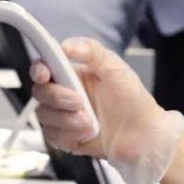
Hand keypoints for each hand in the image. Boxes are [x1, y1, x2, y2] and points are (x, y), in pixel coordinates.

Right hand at [31, 38, 183, 183]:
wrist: (144, 135)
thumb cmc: (132, 100)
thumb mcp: (116, 68)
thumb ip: (92, 51)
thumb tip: (67, 45)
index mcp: (72, 74)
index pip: (43, 67)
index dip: (39, 70)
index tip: (45, 74)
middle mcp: (64, 94)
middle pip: (40, 93)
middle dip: (58, 98)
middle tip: (81, 103)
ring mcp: (63, 117)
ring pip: (44, 116)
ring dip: (67, 120)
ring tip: (90, 122)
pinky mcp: (66, 137)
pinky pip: (52, 136)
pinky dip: (70, 135)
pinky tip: (88, 133)